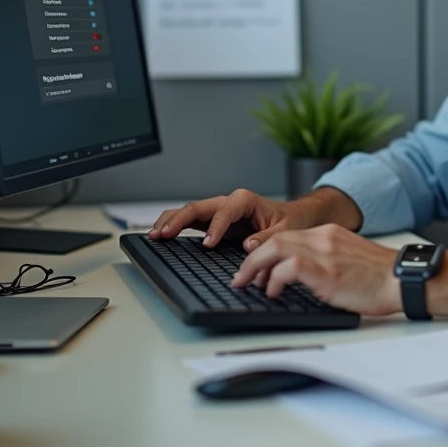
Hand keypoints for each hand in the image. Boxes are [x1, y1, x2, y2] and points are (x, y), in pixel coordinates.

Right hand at [148, 188, 358, 250]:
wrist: (293, 217)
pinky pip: (191, 221)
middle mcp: (228, 203)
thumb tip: (249, 246)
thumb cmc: (289, 221)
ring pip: (189, 212)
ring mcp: (218, 212)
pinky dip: (175, 226)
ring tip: (154, 235)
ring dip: (170, 222)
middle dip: (179, 220)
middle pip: (197, 207)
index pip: (223, 212)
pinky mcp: (213, 222)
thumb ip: (267, 237)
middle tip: (163, 234)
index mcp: (244, 200)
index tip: (208, 244)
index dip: (214, 228)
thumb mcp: (285, 230)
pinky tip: (162, 235)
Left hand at [231, 225, 401, 315]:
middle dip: (251, 259)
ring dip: (256, 267)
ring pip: (276, 248)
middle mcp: (324, 238)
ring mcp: (325, 253)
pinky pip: (289, 267)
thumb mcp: (349, 259)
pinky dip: (275, 279)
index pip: (286, 235)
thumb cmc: (381, 277)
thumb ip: (325, 259)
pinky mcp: (327, 272)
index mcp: (329, 234)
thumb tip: (299, 276)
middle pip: (274, 239)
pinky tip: (273, 292)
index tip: (254, 268)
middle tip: (240, 278)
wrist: (404, 278)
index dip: (264, 252)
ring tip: (249, 284)